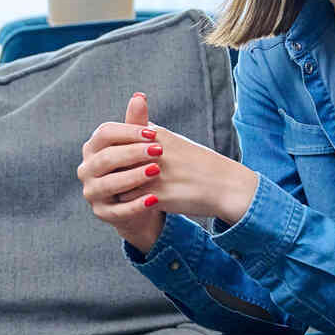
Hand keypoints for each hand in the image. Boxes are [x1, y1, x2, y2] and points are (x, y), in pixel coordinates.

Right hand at [79, 92, 167, 252]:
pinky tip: (155, 199)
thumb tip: (139, 96)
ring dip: (133, 177)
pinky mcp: (102, 213)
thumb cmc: (136, 166)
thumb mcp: (136, 145)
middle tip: (159, 151)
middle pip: (106, 158)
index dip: (128, 132)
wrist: (138, 201)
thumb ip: (136, 123)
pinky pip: (119, 210)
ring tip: (156, 171)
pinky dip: (136, 204)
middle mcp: (86, 169)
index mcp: (93, 148)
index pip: (104, 134)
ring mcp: (92, 192)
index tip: (153, 134)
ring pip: (109, 184)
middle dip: (133, 153)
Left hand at [80, 93, 259, 240]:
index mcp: (154, 134)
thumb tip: (126, 131)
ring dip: (118, 188)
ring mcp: (155, 174)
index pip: (114, 139)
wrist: (224, 185)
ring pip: (118, 182)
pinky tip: (136, 203)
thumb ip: (146, 134)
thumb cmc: (197, 163)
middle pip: (113, 160)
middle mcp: (152, 151)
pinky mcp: (159, 196)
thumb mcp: (172, 141)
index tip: (114, 162)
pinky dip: (128, 203)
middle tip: (112, 178)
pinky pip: (129, 201)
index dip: (110, 153)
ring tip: (125, 191)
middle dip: (111, 170)